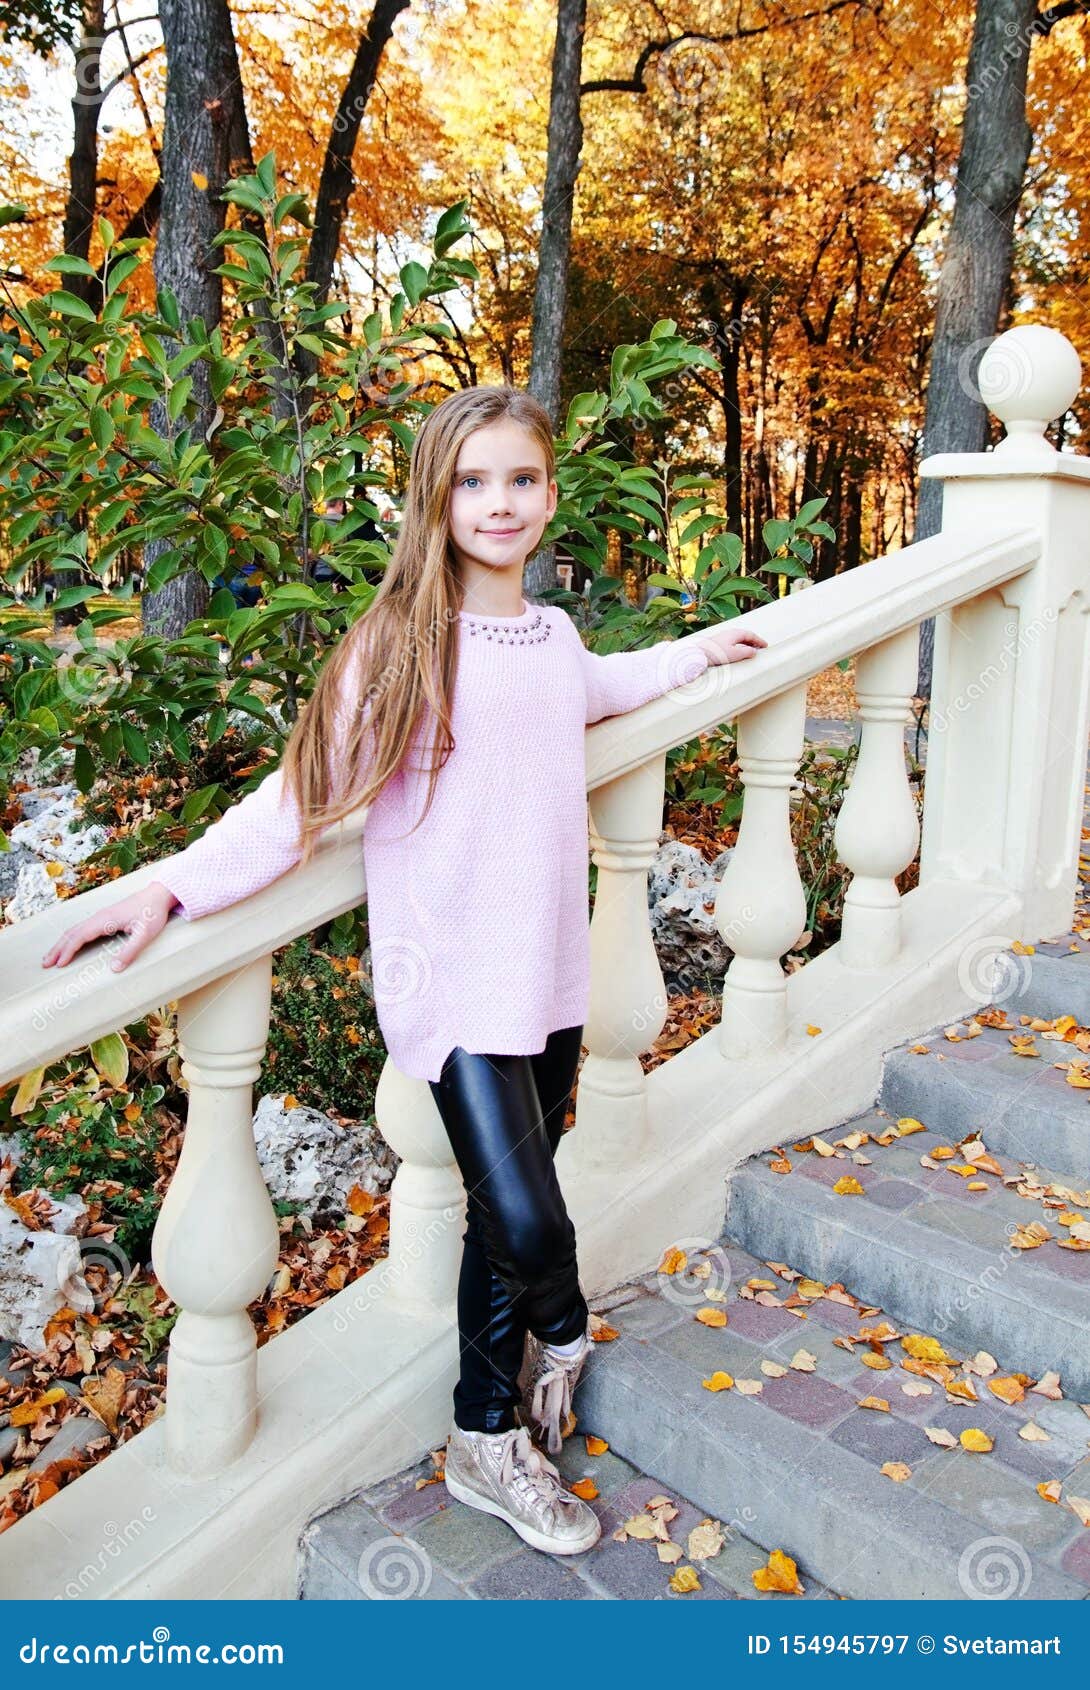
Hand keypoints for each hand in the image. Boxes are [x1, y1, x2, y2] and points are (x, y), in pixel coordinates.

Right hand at [41, 880, 179, 973]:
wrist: (158, 895)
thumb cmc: (153, 913)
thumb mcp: (145, 934)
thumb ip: (130, 951)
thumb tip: (114, 969)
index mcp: (104, 920)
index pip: (79, 936)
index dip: (67, 951)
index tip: (59, 965)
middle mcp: (98, 917)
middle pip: (71, 933)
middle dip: (57, 949)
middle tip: (45, 964)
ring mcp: (100, 917)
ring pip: (75, 930)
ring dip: (61, 944)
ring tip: (51, 957)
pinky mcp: (105, 918)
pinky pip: (82, 929)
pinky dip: (71, 939)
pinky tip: (69, 945)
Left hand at [697, 626, 767, 666]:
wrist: (699, 654)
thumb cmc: (715, 653)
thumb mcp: (735, 654)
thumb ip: (747, 652)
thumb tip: (753, 651)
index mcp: (735, 633)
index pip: (751, 635)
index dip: (759, 640)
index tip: (765, 645)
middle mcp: (729, 633)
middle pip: (745, 636)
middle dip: (754, 641)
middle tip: (760, 648)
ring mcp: (723, 637)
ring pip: (739, 639)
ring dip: (747, 644)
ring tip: (751, 651)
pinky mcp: (719, 643)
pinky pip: (733, 643)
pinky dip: (740, 646)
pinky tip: (739, 652)